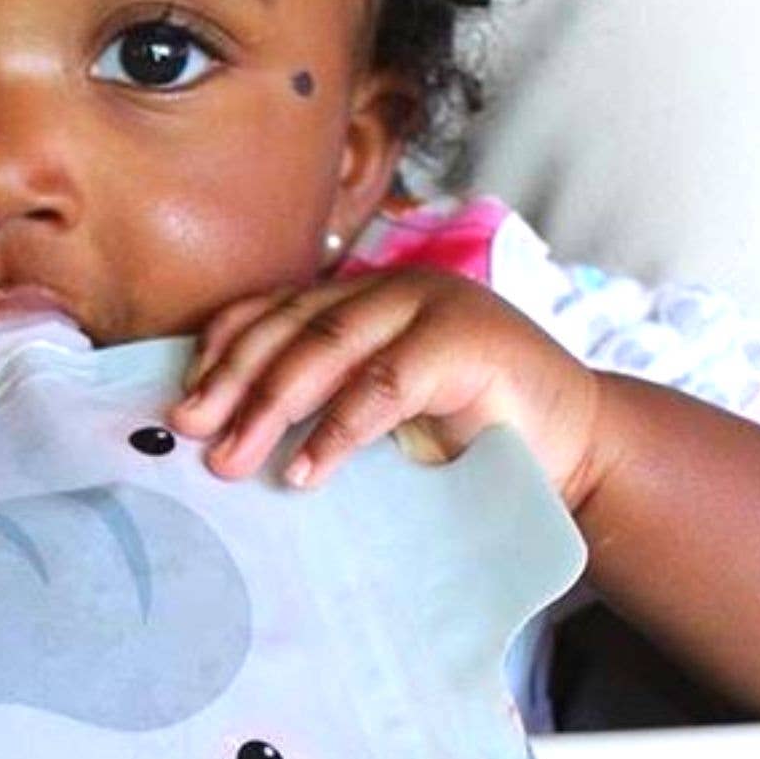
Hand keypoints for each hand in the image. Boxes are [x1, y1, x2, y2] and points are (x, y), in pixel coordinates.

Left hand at [167, 270, 605, 501]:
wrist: (576, 449)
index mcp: (364, 297)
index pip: (275, 310)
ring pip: (328, 347)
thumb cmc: (468, 438)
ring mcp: (431, 305)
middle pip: (291, 326)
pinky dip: (338, 429)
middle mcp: (391, 289)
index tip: (183, 397)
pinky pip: (384, 384)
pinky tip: (306, 469)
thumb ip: (323, 403)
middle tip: (190, 431)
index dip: (223, 348)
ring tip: (234, 460)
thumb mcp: (381, 413)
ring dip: (271, 406)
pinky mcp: (466, 341)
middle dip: (233, 381)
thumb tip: (227, 437)